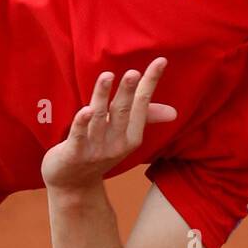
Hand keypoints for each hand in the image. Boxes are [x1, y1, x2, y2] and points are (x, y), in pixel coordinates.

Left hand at [41, 60, 176, 191]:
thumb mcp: (124, 137)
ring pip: (99, 118)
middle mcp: (116, 143)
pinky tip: (84, 110)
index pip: (142, 105)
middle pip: (122, 111)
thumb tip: (174, 112)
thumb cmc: (99, 153)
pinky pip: (78, 136)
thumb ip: (145, 118)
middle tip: (134, 72)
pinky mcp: (73, 153)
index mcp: (130, 136)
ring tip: (107, 76)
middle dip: (128, 92)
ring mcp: (95, 149)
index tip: (161, 61)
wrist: (73, 185)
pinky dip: (81, 123)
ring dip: (103, 97)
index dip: (150, 83)